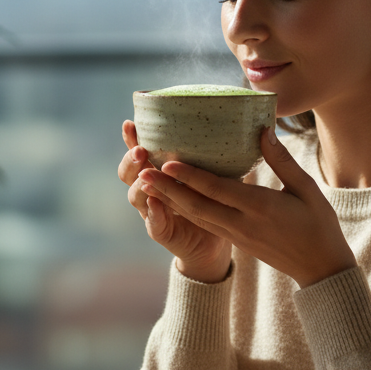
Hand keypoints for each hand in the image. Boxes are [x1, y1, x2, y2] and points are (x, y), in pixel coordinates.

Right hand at [118, 120, 232, 281]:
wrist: (214, 246)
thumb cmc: (216, 205)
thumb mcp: (214, 175)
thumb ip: (213, 154)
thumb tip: (242, 126)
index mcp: (159, 175)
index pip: (138, 154)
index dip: (131, 140)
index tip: (130, 123)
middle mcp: (151, 193)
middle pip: (129, 174)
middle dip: (130, 160)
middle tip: (140, 149)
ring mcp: (154, 215)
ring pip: (136, 198)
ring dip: (140, 184)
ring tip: (147, 173)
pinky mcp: (165, 235)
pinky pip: (155, 225)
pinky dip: (154, 213)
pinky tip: (156, 202)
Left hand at [136, 127, 356, 287]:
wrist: (320, 269)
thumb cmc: (319, 225)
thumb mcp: (306, 189)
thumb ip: (281, 161)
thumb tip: (263, 130)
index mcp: (260, 208)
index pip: (217, 190)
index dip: (190, 177)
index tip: (167, 162)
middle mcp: (242, 224)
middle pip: (197, 205)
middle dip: (167, 189)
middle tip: (142, 171)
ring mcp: (237, 235)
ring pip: (196, 216)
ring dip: (171, 200)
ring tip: (147, 183)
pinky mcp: (236, 241)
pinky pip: (205, 224)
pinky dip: (186, 210)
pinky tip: (172, 199)